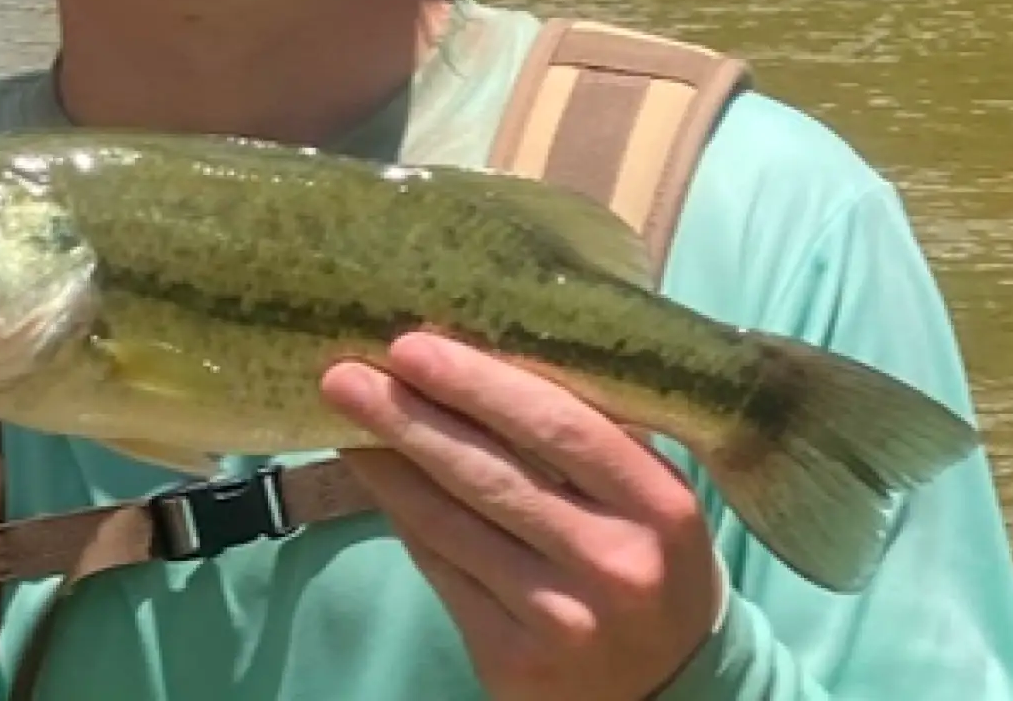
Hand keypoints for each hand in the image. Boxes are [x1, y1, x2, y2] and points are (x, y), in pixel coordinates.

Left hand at [320, 334, 721, 700]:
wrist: (671, 689)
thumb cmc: (648, 554)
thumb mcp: (649, 491)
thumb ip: (591, 428)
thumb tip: (483, 348)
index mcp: (657, 504)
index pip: (558, 427)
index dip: (479, 384)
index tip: (411, 346)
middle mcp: (613, 563)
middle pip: (492, 474)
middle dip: (410, 418)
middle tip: (344, 374)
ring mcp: (561, 618)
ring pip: (452, 524)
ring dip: (388, 464)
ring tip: (341, 414)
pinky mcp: (515, 661)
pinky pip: (442, 569)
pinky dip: (403, 515)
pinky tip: (374, 476)